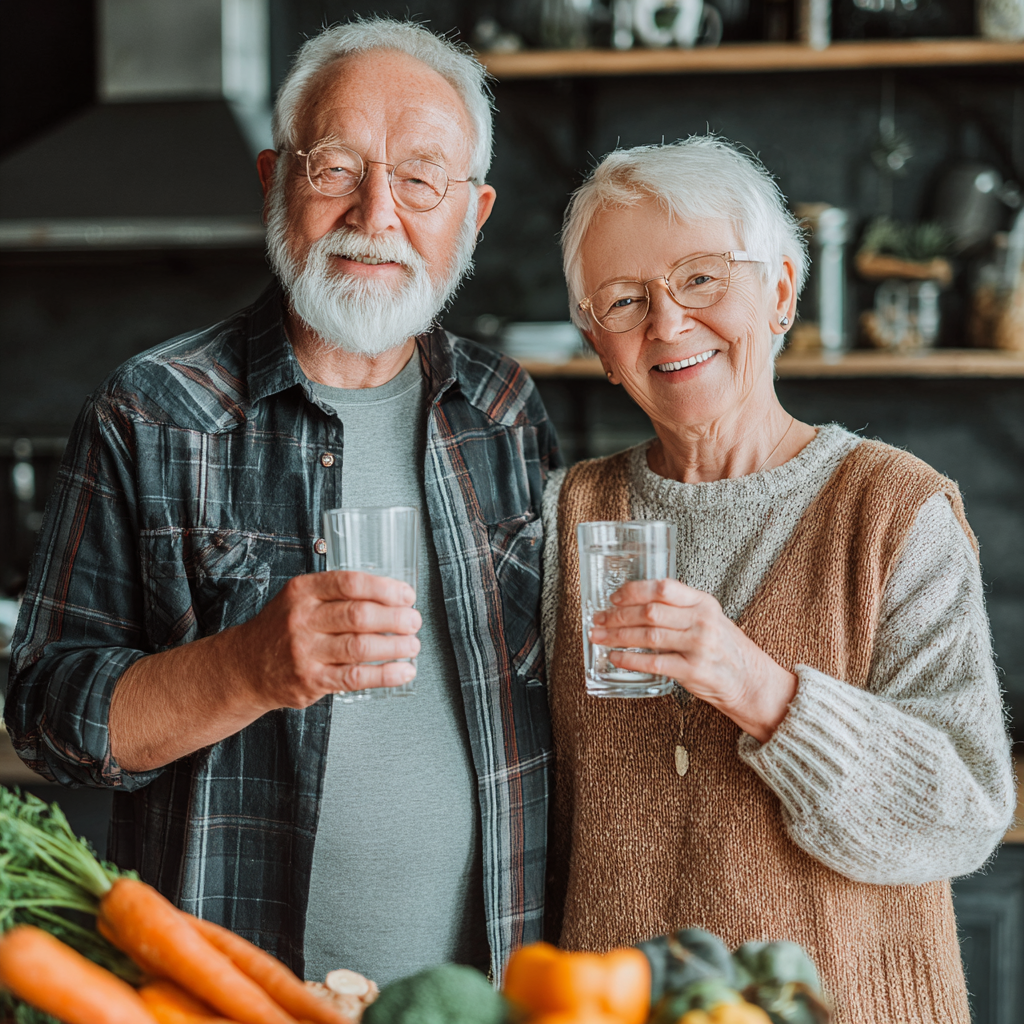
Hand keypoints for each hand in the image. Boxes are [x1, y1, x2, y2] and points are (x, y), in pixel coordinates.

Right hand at [231, 570, 420, 709]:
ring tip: (413, 645)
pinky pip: (355, 677)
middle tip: (414, 621)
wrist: (244, 666)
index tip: (406, 595)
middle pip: (358, 616)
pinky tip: (403, 671)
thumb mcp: (300, 598)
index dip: (385, 589)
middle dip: (395, 619)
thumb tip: (392, 597)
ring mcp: (304, 652)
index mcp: (302, 591)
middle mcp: (301, 619)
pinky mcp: (310, 680)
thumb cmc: (282, 628)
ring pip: (360, 648)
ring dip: (395, 647)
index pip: (350, 583)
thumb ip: (337, 593)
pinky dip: (385, 675)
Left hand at [588, 579, 796, 742]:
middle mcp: (702, 621)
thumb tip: (636, 603)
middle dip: (617, 615)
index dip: (634, 590)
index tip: (614, 596)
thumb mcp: (709, 618)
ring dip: (617, 636)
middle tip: (598, 619)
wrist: (751, 681)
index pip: (664, 587)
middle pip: (650, 612)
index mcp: (703, 603)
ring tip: (598, 637)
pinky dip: (630, 659)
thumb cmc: (725, 648)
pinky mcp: (693, 671)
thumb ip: (680, 608)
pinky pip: (654, 663)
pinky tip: (615, 658)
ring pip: (648, 636)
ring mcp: (699, 646)